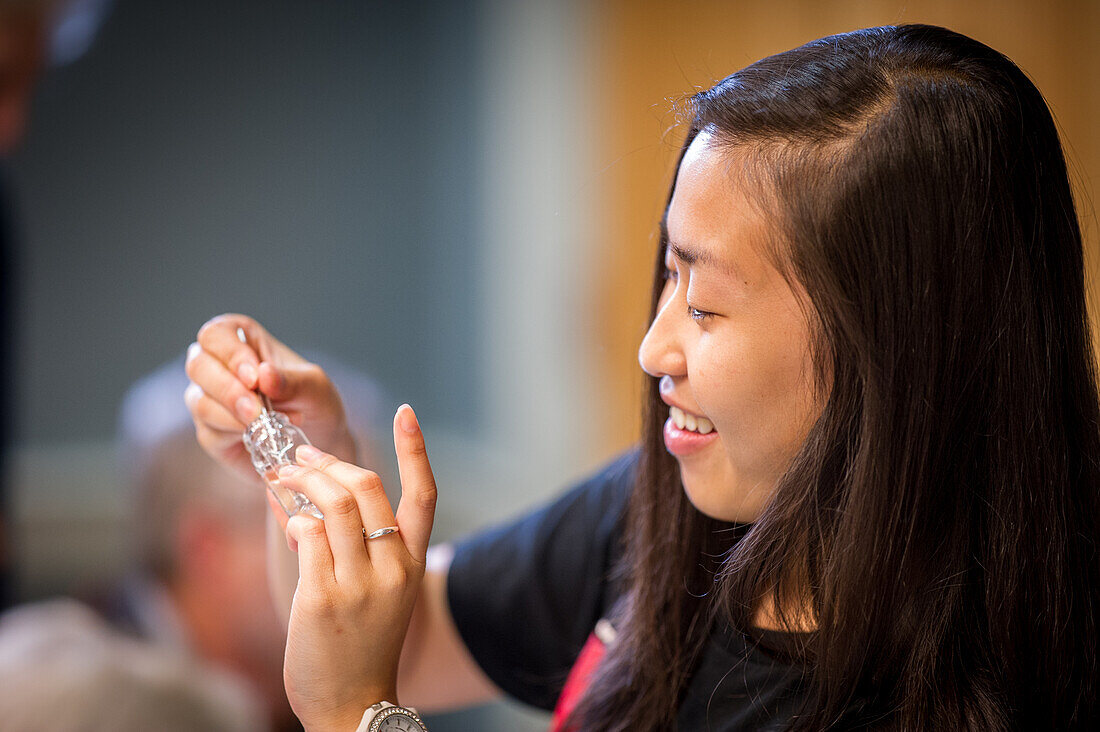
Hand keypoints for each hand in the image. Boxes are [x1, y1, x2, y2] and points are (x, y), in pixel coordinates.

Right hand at [184, 313, 356, 482]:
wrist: (319, 439)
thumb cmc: (313, 401)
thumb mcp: (314, 386)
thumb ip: (291, 381)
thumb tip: (264, 374)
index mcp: (239, 339)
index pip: (215, 334)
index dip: (230, 354)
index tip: (255, 377)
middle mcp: (217, 366)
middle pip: (198, 366)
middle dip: (228, 389)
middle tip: (257, 408)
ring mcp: (208, 399)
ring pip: (200, 402)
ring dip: (233, 415)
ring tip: (267, 423)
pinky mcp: (210, 432)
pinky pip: (210, 432)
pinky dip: (237, 434)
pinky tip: (264, 435)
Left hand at [278, 404, 436, 730]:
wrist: (351, 705)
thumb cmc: (360, 645)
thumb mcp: (378, 592)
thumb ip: (354, 544)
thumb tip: (306, 493)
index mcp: (412, 565)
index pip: (424, 495)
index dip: (416, 449)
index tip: (406, 411)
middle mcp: (393, 569)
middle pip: (366, 486)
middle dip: (328, 462)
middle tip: (300, 456)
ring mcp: (360, 583)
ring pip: (332, 504)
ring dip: (301, 481)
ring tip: (281, 478)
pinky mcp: (323, 597)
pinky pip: (306, 535)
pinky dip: (293, 521)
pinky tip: (290, 526)